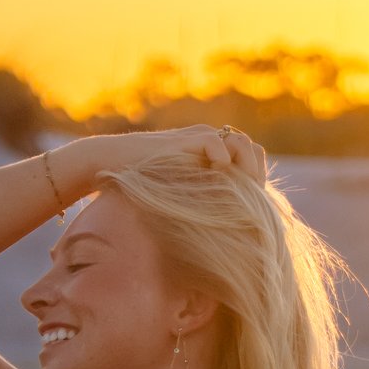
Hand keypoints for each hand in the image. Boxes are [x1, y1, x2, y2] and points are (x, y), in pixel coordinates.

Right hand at [65, 124, 268, 191]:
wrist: (110, 163)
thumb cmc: (141, 185)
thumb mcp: (180, 193)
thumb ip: (202, 199)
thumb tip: (227, 230)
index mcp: (213, 152)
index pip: (252, 158)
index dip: (257, 178)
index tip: (256, 204)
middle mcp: (209, 140)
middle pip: (253, 149)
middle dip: (256, 175)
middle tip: (252, 201)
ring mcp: (197, 137)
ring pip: (240, 142)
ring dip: (244, 167)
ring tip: (240, 192)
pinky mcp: (183, 140)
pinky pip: (214, 142)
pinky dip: (219, 159)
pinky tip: (215, 176)